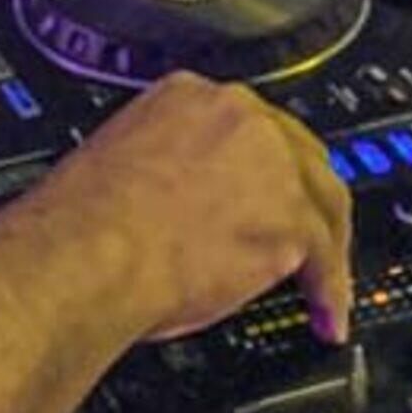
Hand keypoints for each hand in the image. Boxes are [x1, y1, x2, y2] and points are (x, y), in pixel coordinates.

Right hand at [43, 71, 353, 346]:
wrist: (89, 255)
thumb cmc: (82, 225)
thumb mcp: (116, 163)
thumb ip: (158, 168)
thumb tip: (169, 202)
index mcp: (187, 96)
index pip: (247, 124)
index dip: (261, 164)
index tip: (263, 188)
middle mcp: (237, 118)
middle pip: (299, 154)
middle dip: (306, 198)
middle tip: (309, 234)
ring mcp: (272, 167)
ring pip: (324, 203)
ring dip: (329, 247)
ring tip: (326, 285)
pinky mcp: (290, 220)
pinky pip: (325, 259)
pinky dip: (329, 292)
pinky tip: (325, 316)